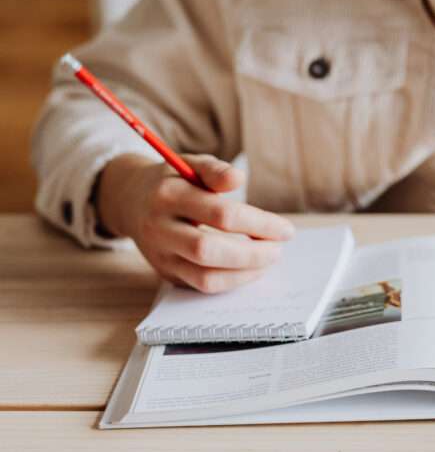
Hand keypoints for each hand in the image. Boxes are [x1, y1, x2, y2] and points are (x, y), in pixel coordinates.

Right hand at [95, 153, 294, 292]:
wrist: (131, 201)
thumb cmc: (175, 180)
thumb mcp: (193, 164)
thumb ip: (216, 171)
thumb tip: (239, 179)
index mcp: (169, 196)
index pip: (221, 215)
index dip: (259, 224)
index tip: (286, 230)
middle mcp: (159, 228)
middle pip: (208, 251)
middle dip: (252, 254)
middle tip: (278, 250)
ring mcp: (160, 255)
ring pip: (204, 277)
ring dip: (245, 274)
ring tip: (269, 260)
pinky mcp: (165, 273)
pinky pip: (201, 286)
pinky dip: (232, 281)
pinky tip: (250, 268)